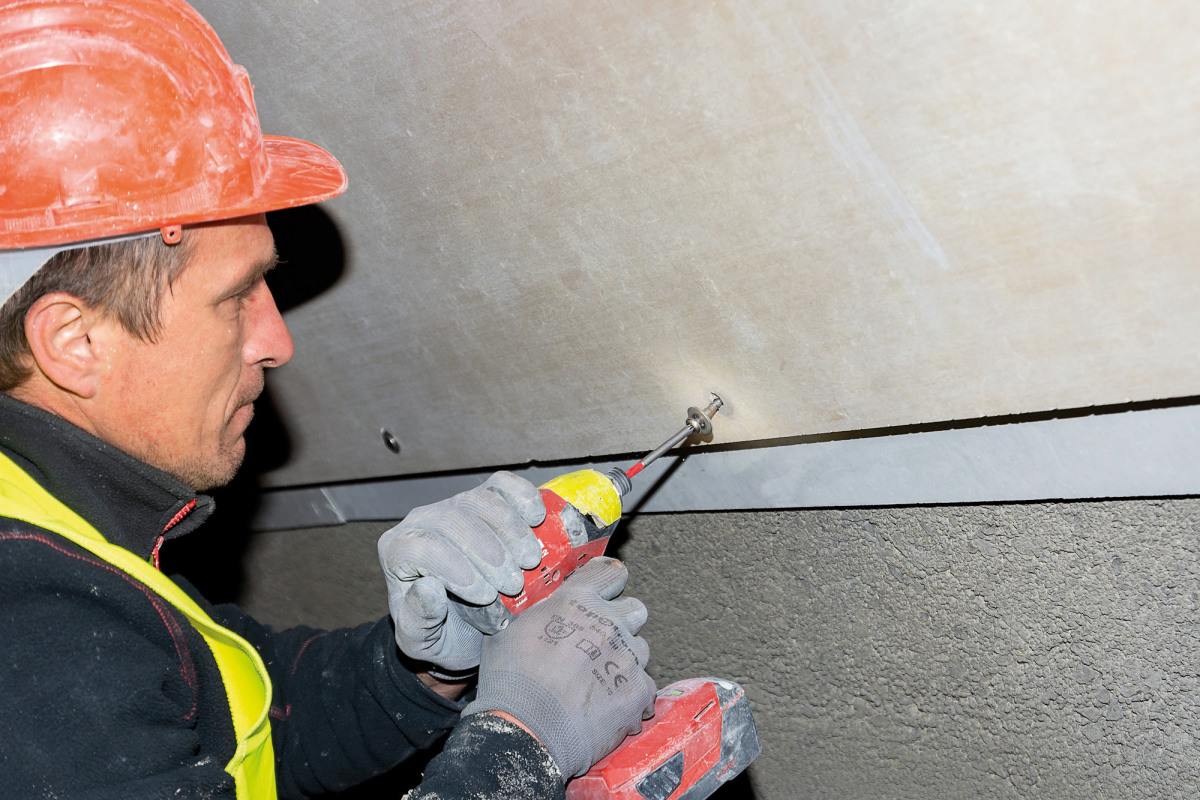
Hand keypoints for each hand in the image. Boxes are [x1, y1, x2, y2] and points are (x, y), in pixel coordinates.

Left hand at [378, 471, 544, 671]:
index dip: (453, 566)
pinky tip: (538, 519)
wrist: (467, 628)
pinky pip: (501, 484)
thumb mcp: (422, 642)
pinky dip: (522, 496)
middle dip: (487, 552)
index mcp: (398, 553)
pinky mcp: (485, 499)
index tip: (485, 595)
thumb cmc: (441, 633)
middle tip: (513, 583)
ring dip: (509, 528)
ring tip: (530, 560)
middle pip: (452, 521)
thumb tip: (428, 587)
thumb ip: (418, 620)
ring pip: (477, 499)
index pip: (421, 547)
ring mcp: (455, 506)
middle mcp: (422, 522)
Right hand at [463, 557, 656, 778]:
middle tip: (600, 643)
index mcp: (576, 601)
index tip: (607, 591)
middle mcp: (607, 623)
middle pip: (635, 609)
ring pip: (640, 650)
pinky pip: (645, 686)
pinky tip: (607, 707)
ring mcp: (626, 657)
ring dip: (624, 661)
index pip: (610, 573)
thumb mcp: (508, 631)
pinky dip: (630, 696)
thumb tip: (540, 610)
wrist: (525, 731)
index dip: (610, 582)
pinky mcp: (638, 691)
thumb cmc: (510, 683)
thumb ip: (536, 614)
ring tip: (598, 683)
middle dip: (623, 622)